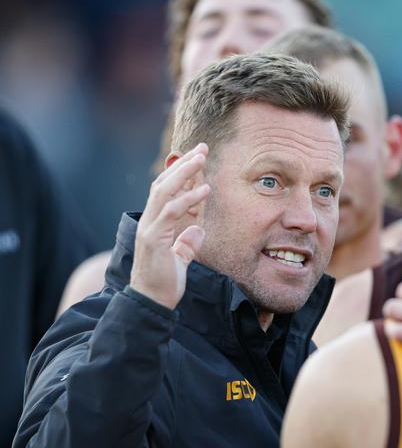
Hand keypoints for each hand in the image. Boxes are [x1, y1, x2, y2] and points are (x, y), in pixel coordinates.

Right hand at [130, 143, 210, 309]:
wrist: (151, 303)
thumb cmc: (164, 282)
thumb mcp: (180, 258)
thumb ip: (186, 243)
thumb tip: (198, 229)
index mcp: (155, 223)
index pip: (166, 189)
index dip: (180, 172)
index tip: (197, 157)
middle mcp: (149, 220)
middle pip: (164, 182)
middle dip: (183, 163)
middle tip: (202, 148)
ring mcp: (149, 228)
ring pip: (164, 191)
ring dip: (184, 172)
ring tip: (202, 158)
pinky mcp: (153, 239)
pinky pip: (171, 213)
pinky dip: (187, 199)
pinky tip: (204, 190)